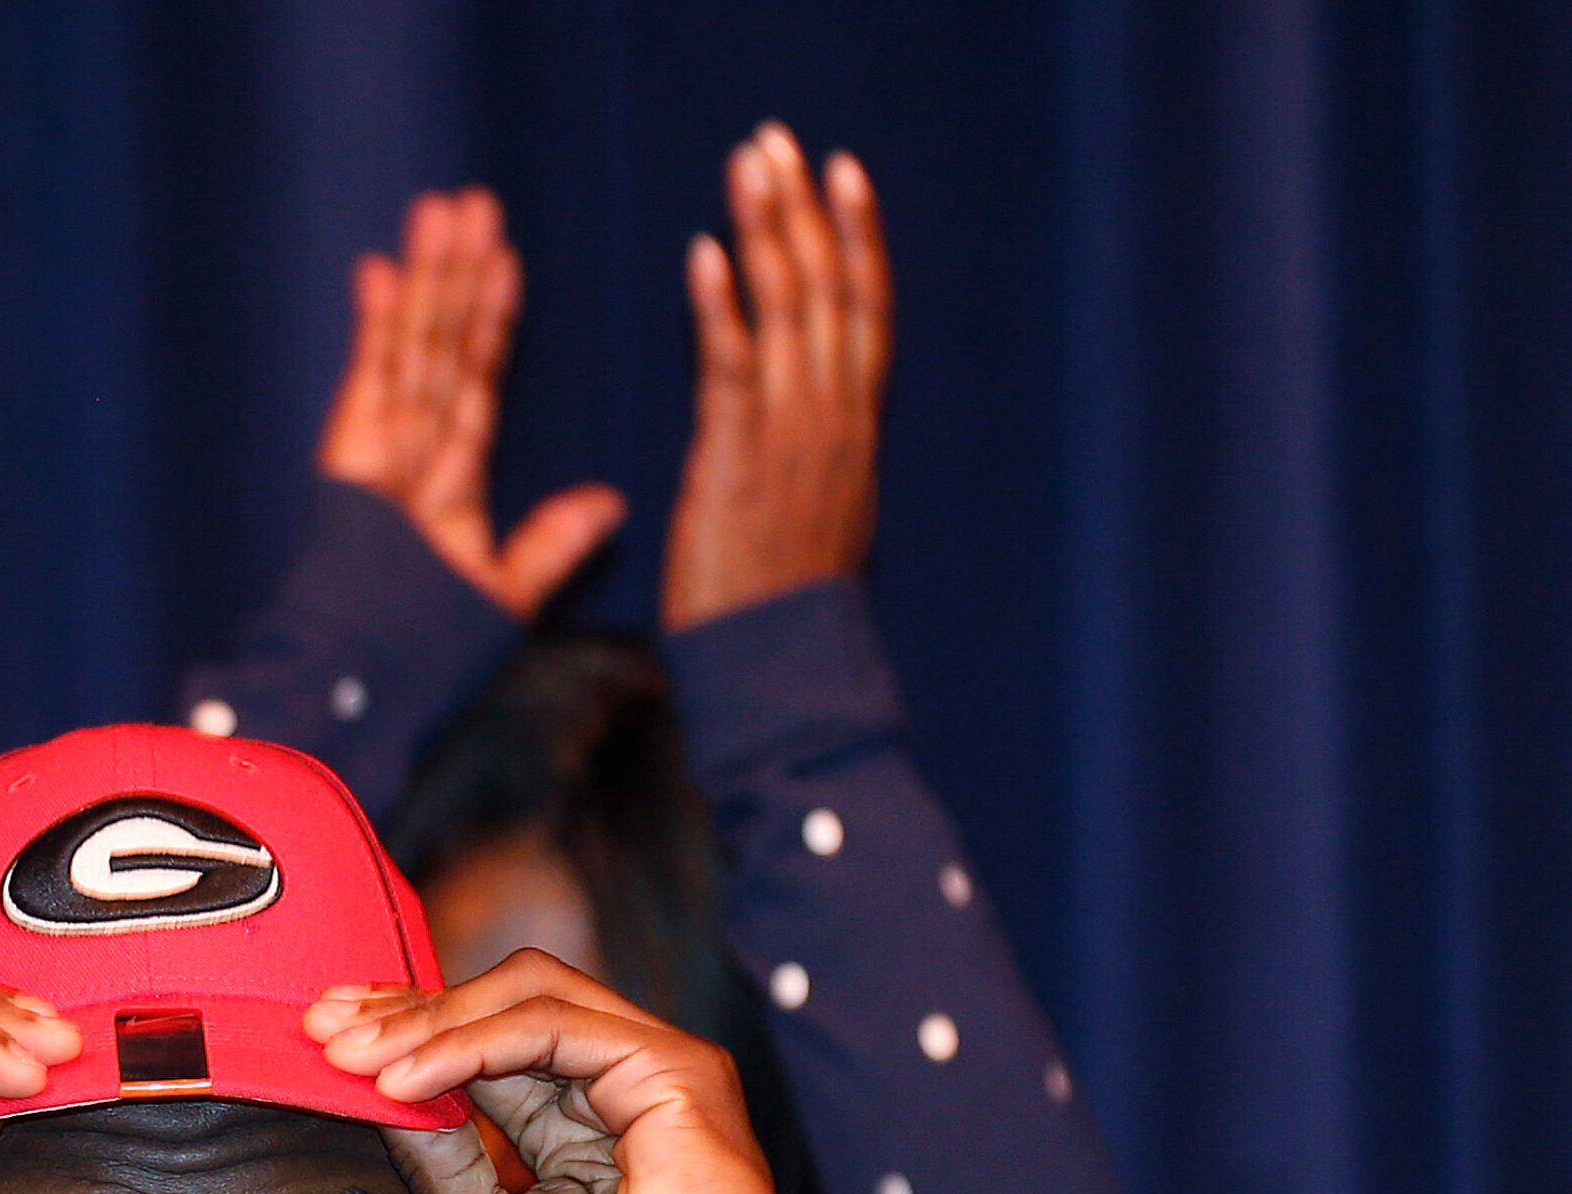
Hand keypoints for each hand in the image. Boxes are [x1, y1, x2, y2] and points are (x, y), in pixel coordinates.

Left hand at [308, 953, 815, 1193]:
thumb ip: (440, 1164)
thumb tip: (371, 1096)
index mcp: (577, 1127)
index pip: (483, 1046)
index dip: (404, 1033)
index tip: (319, 1042)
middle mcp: (617, 1087)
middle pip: (501, 1000)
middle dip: (403, 1008)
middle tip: (320, 1025)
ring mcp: (653, 1072)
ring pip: (526, 995)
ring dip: (427, 1021)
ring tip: (354, 1056)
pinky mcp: (677, 1073)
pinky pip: (552, 1027)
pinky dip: (469, 1045)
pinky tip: (407, 1080)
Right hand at [315, 187, 625, 622]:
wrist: (365, 680)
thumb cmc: (425, 652)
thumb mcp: (508, 591)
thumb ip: (554, 543)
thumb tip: (612, 501)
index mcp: (448, 481)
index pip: (476, 380)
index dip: (491, 320)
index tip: (506, 262)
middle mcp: (412, 452)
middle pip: (442, 346)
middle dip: (457, 276)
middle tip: (474, 204)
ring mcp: (377, 449)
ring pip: (411, 345)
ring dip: (427, 277)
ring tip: (442, 209)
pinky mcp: (350, 455)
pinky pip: (369, 377)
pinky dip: (374, 324)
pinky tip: (381, 268)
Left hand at [659, 124, 890, 631]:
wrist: (776, 673)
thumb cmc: (780, 606)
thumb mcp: (817, 511)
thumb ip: (813, 449)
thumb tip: (808, 412)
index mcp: (855, 429)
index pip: (866, 311)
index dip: (857, 237)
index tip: (845, 173)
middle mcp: (836, 421)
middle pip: (831, 290)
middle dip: (806, 209)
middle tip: (780, 141)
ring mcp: (792, 438)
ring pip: (790, 313)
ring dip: (767, 231)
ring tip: (748, 164)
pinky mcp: (737, 462)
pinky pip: (732, 368)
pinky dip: (721, 306)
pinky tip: (704, 252)